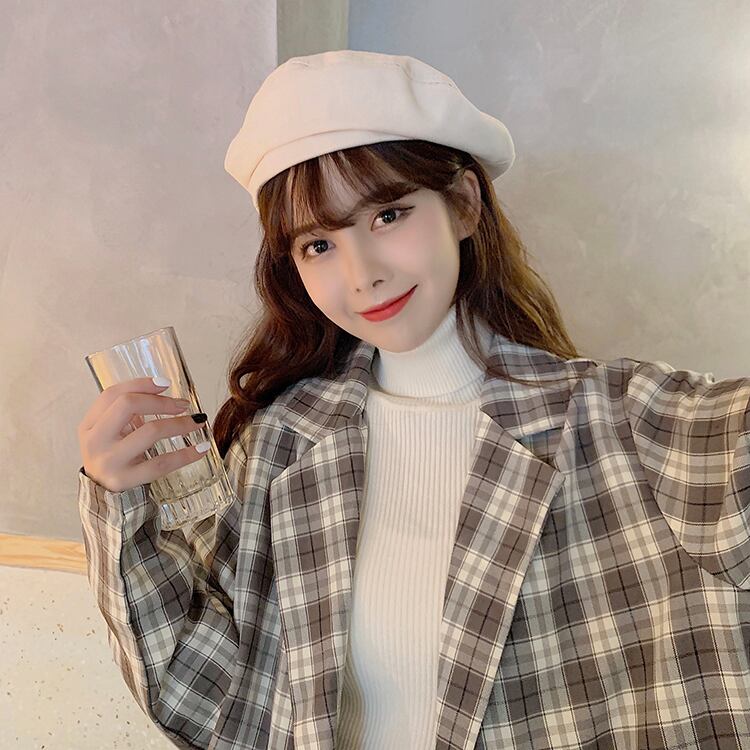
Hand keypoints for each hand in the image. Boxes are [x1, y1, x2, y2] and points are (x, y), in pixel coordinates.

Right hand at [77, 377, 207, 492]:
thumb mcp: (108, 432)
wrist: (101, 493)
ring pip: (150, 432)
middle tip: (183, 404)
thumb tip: (164, 391)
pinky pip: (162, 463)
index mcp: (89, 424)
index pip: (112, 394)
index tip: (166, 383)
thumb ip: (126, 412)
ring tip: (197, 421)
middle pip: (128, 405)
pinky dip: (186, 454)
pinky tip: (201, 448)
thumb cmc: (111, 455)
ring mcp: (110, 461)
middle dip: (161, 401)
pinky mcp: (126, 479)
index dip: (141, 384)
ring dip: (180, 424)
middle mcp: (96, 440)